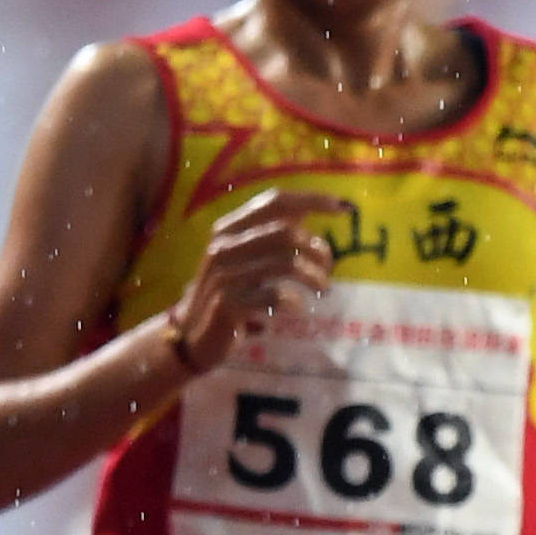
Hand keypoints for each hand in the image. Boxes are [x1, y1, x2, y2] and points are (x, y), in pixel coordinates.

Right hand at [162, 190, 343, 374]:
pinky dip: (294, 302)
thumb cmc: (229, 291)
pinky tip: (297, 307)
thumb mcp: (245, 257)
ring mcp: (224, 275)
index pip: (275, 202)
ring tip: (320, 288)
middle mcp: (223, 246)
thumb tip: (313, 214)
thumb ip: (272, 235)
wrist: (192, 333)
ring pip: (286, 263)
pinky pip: (275, 296)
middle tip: (326, 269)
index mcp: (229, 228)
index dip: (312, 200)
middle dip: (316, 250)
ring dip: (313, 277)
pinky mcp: (228, 304)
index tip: (344, 208)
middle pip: (286, 233)